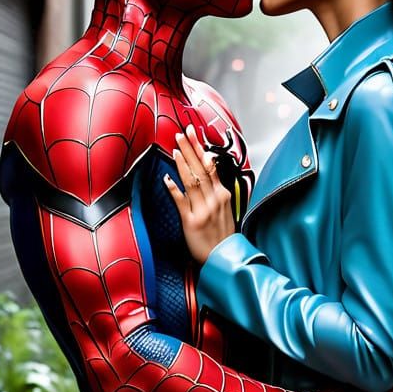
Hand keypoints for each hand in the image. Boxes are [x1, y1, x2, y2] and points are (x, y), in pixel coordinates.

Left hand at [164, 124, 235, 263]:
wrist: (225, 258)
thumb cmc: (223, 235)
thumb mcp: (225, 208)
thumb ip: (215, 189)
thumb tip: (208, 169)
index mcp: (222, 194)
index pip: (211, 165)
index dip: (200, 148)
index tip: (193, 134)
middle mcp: (214, 199)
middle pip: (201, 168)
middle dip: (191, 149)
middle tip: (182, 133)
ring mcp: (203, 210)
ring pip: (192, 181)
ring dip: (183, 163)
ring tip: (176, 148)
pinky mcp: (192, 222)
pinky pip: (181, 202)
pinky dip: (174, 189)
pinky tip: (167, 178)